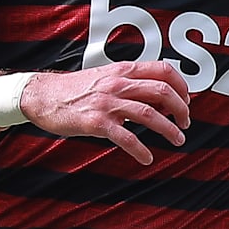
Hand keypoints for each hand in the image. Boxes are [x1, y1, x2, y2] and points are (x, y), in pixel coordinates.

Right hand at [17, 60, 190, 164]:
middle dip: (181, 108)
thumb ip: (129, 83)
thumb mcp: (104, 77)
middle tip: (185, 123)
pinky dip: (141, 149)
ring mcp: (107, 102)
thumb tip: (156, 98)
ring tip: (178, 140)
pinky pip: (126, 137)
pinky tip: (147, 158)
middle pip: (162, 91)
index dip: (181, 86)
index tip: (186, 101)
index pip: (164, 70)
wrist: (42, 96)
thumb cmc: (74, 89)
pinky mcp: (96, 122)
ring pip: (149, 113)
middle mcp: (117, 83)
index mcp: (122, 70)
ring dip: (169, 129)